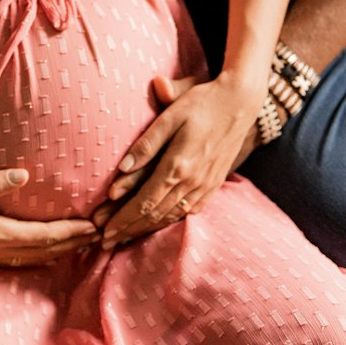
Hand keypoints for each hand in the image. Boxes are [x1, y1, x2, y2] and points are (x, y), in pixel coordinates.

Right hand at [0, 169, 99, 266]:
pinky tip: (49, 254)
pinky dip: (42, 257)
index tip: (94, 226)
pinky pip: (22, 261)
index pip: (43, 235)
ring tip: (85, 244)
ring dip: (62, 251)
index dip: (70, 232)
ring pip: (35, 258)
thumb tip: (23, 174)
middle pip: (45, 250)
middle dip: (74, 243)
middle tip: (102, 235)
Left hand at [99, 73, 257, 248]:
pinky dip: (169, 221)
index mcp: (178, 165)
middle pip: (155, 215)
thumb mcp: (170, 116)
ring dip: (146, 229)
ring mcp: (206, 186)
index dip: (123, 220)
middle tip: (106, 242)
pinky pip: (188, 211)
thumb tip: (121, 169)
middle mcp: (193, 182)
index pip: (145, 202)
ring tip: (125, 238)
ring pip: (171, 216)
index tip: (105, 232)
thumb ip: (146, 144)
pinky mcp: (214, 184)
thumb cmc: (201, 103)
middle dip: (129, 230)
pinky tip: (157, 224)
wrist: (240, 102)